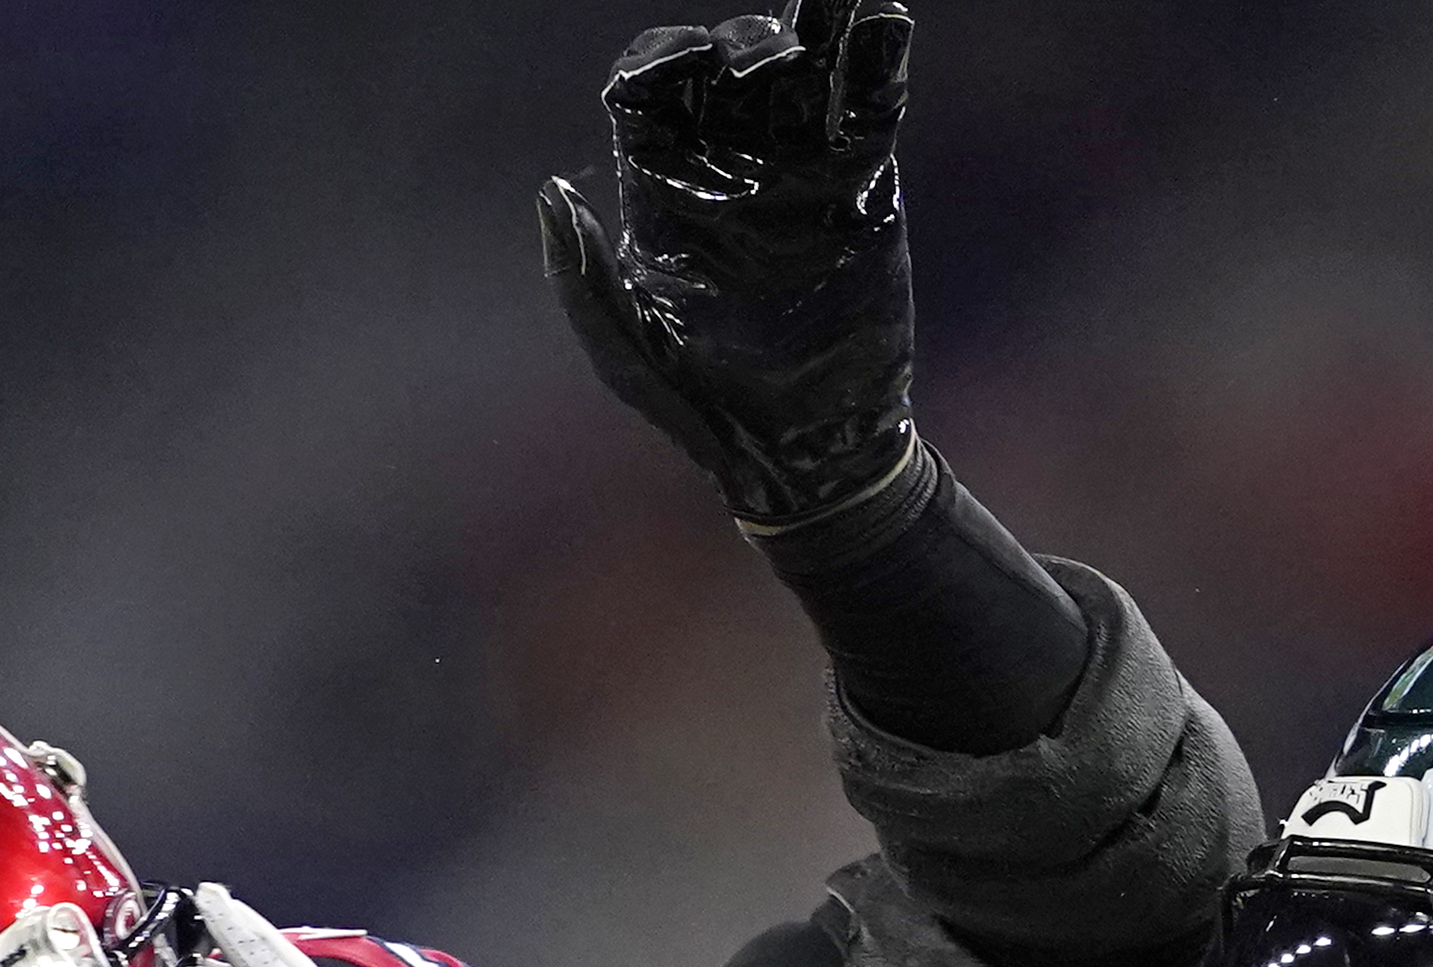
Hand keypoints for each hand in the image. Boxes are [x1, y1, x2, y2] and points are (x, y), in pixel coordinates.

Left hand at [536, 2, 919, 529]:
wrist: (813, 456)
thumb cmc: (702, 411)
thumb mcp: (626, 355)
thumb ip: (581, 279)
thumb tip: (551, 191)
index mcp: (661, 188)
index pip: (652, 90)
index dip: (662, 60)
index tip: (682, 64)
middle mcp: (728, 166)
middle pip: (729, 68)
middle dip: (744, 48)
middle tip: (761, 71)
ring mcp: (798, 171)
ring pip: (800, 72)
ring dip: (812, 27)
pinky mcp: (863, 187)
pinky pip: (870, 107)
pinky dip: (878, 58)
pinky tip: (881, 18)